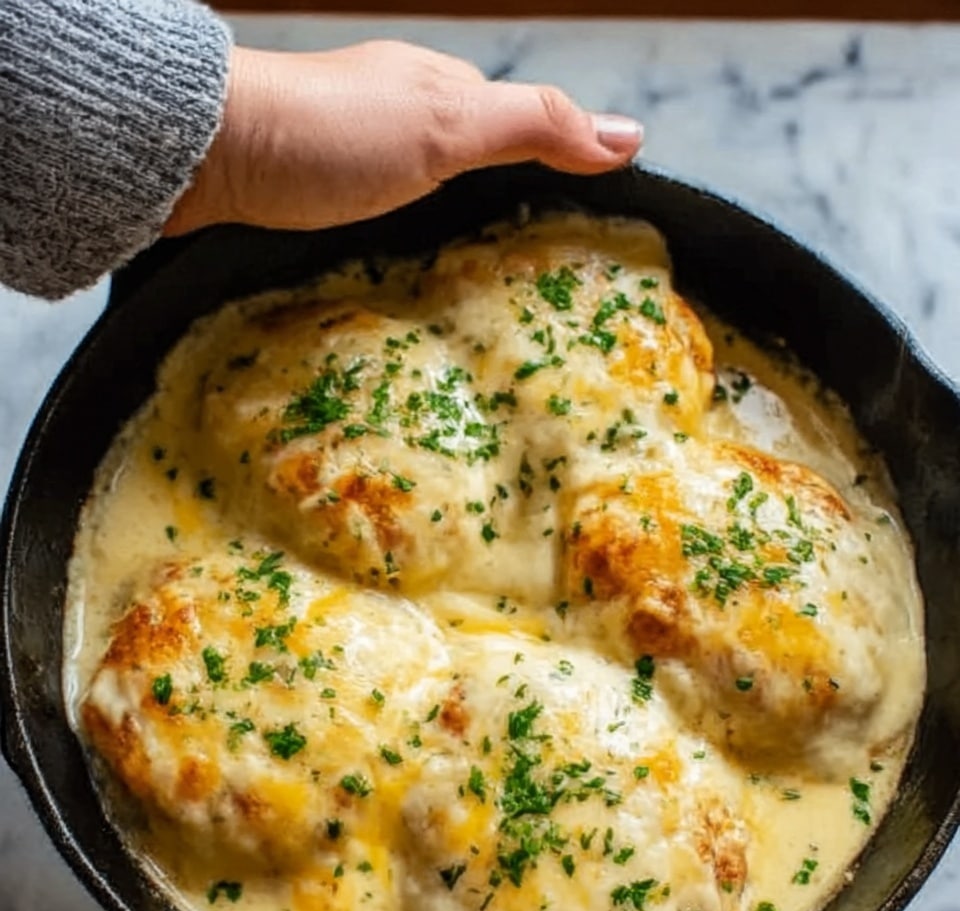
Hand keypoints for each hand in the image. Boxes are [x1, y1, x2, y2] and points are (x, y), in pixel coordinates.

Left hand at [165, 40, 642, 235]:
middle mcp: (398, 111)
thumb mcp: (448, 127)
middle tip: (530, 262)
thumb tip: (629, 136)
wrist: (209, 150)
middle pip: (469, 153)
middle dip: (499, 197)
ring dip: (446, 219)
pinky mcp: (308, 179)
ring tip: (472, 272)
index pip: (515, 123)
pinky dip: (396, 228)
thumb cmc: (332, 136)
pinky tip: (395, 255)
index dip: (553, 162)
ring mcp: (349, 145)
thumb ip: (534, 127)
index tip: (582, 221)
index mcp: (439, 90)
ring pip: (419, 181)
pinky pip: (372, 203)